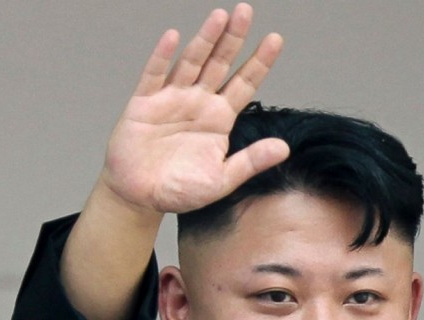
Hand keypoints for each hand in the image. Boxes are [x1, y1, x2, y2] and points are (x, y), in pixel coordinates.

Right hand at [100, 3, 288, 214]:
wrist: (139, 197)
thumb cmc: (180, 190)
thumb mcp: (221, 181)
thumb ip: (250, 162)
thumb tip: (284, 148)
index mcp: (219, 119)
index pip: (244, 84)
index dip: (259, 62)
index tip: (275, 39)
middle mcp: (198, 102)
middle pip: (220, 64)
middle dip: (233, 38)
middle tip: (246, 11)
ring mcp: (171, 99)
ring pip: (191, 62)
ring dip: (204, 39)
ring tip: (220, 16)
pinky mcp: (144, 104)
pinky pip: (154, 76)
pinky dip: (163, 57)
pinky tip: (173, 37)